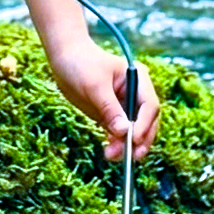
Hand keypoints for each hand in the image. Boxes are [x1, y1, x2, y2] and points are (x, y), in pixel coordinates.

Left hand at [46, 42, 160, 161]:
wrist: (64, 57)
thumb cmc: (80, 64)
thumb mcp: (94, 86)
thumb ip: (110, 108)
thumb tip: (124, 131)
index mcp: (137, 79)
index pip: (149, 105)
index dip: (144, 124)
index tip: (133, 139)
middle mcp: (136, 93)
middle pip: (146, 121)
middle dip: (140, 139)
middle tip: (131, 156)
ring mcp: (125, 104)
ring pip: (134, 130)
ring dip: (126, 145)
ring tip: (112, 156)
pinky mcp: (113, 114)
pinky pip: (119, 132)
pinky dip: (117, 142)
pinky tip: (110, 151)